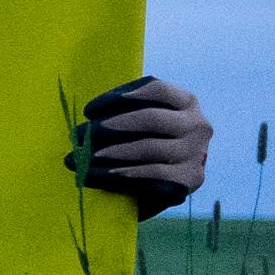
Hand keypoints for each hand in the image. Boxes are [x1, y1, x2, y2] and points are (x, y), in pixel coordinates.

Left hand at [75, 76, 209, 216]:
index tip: (88, 111)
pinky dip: (122, 173)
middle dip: (108, 127)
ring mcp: (196, 152)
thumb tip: (86, 116)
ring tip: (81, 158)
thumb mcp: (139, 122)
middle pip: (150, 118)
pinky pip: (153, 174)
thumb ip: (124, 112)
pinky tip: (99, 174)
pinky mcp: (191, 178)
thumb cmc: (143, 143)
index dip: (120, 97)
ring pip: (150, 148)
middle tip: (77, 135)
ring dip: (110, 153)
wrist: (163, 184)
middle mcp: (197, 125)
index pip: (156, 90)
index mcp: (186, 101)